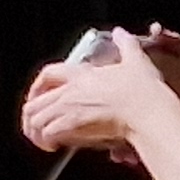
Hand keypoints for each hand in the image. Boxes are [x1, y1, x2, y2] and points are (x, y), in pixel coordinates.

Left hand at [20, 30, 179, 154]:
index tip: (38, 96)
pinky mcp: (72, 125)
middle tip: (36, 125)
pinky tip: (53, 146)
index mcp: (82, 74)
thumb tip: (121, 33)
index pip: (48, 74)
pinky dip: (45, 140)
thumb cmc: (144, 91)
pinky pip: (47, 133)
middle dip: (30, 115)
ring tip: (42, 139)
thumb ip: (126, 45)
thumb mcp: (136, 60)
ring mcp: (69, 108)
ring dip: (35, 130)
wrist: (149, 111)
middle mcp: (70, 90)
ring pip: (35, 118)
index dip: (37, 86)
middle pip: (34, 101)